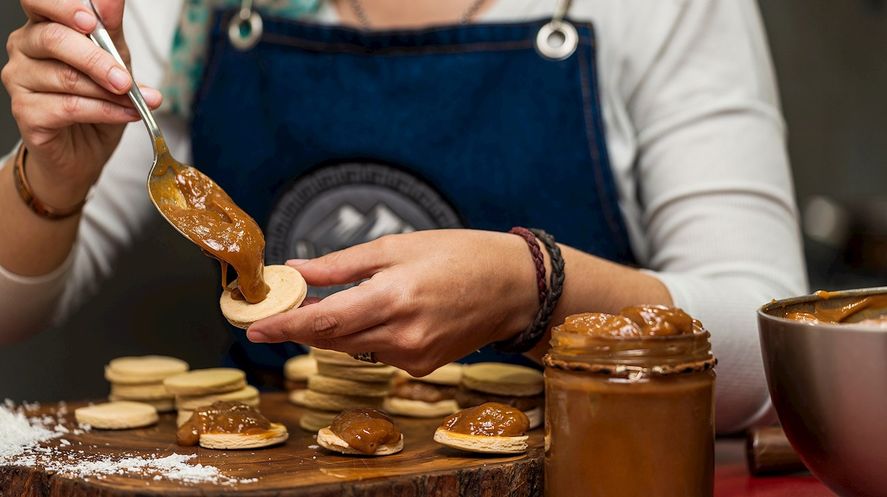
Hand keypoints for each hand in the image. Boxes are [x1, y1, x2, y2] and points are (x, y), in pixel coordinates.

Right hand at [1, 0, 161, 208]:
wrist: (86, 150)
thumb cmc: (98, 101)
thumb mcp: (115, 62)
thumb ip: (111, 33)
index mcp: (43, 27)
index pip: (39, 2)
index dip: (63, 7)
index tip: (92, 22)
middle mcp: (24, 48)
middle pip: (53, 39)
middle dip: (98, 59)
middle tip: (125, 80)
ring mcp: (19, 80)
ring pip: (66, 77)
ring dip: (108, 92)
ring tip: (134, 102)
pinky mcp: (25, 112)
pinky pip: (68, 107)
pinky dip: (104, 111)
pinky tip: (125, 115)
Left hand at [247, 230, 539, 376]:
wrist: (513, 288)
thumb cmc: (460, 256)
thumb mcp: (398, 247)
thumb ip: (343, 264)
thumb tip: (297, 270)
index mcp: (394, 297)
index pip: (325, 321)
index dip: (286, 327)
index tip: (255, 329)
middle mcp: (402, 335)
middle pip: (333, 339)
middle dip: (303, 327)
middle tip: (280, 309)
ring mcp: (414, 356)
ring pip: (353, 348)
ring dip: (335, 329)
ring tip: (332, 303)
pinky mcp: (423, 367)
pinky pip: (379, 353)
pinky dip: (368, 335)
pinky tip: (383, 314)